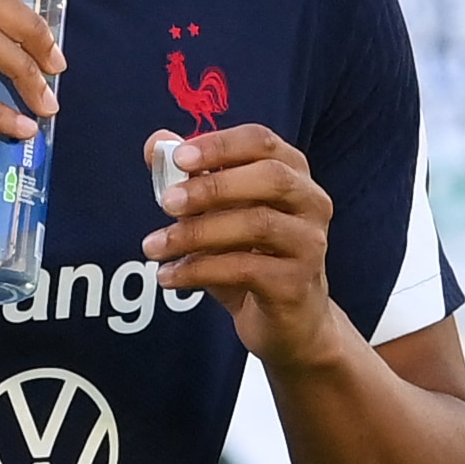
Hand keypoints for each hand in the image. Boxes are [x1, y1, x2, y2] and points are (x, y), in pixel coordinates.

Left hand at [141, 125, 342, 368]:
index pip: (262, 141)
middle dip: (213, 187)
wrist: (289, 322)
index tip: (177, 157)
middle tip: (165, 202)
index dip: (220, 145)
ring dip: (197, 232)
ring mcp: (310, 243)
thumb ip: (190, 176)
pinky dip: (200, 270)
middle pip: (270, 177)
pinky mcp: (297, 284)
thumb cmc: (251, 255)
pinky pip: (246, 270)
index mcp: (292, 172)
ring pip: (258, 225)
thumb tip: (154, 142)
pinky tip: (169, 276)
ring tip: (153, 246)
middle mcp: (311, 202)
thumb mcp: (216, 214)